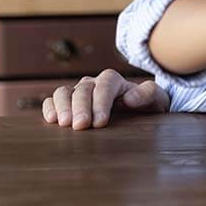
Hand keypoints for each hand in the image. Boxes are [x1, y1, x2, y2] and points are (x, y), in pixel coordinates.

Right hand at [42, 68, 169, 130]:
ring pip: (64, 92)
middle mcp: (93, 83)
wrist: (139, 110)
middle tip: (81, 126)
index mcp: (113, 79)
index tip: (100, 122)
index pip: (105, 85)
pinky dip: (50, 107)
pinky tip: (51, 120)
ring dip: (63, 107)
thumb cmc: (147, 105)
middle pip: (83, 90)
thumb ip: (147, 94)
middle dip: (81, 107)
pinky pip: (53, 100)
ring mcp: (78, 92)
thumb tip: (129, 98)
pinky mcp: (67, 103)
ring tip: (64, 124)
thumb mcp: (155, 99)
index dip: (100, 103)